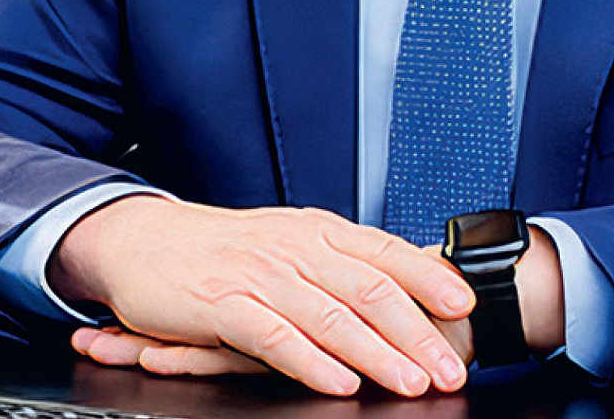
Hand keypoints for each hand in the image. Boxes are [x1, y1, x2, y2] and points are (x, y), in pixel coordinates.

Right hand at [50, 196, 474, 395]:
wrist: (147, 240)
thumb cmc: (225, 250)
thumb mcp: (290, 245)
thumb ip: (338, 266)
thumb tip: (398, 289)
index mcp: (318, 230)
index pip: (386, 250)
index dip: (429, 277)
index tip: (467, 305)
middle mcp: (297, 246)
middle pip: (370, 288)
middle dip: (417, 331)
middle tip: (450, 367)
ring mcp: (262, 274)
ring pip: (332, 314)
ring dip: (378, 353)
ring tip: (411, 380)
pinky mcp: (225, 304)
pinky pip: (277, 335)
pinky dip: (313, 361)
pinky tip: (340, 382)